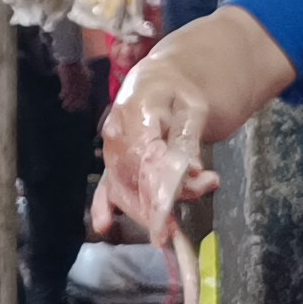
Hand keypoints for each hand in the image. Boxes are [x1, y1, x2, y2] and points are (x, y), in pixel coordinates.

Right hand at [57, 50, 103, 115]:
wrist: (72, 58)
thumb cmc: (77, 62)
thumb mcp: (85, 69)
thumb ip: (88, 73)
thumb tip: (90, 74)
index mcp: (87, 83)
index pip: (85, 96)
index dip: (81, 103)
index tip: (79, 107)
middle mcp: (82, 86)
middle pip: (79, 99)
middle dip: (74, 105)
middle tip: (70, 109)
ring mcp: (75, 85)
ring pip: (72, 98)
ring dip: (68, 103)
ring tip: (64, 106)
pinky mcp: (67, 83)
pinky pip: (65, 92)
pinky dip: (63, 96)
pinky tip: (60, 98)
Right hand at [99, 51, 216, 241]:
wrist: (158, 79)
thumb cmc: (178, 91)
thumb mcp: (193, 107)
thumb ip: (189, 138)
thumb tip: (191, 169)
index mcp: (136, 112)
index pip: (147, 157)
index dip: (159, 188)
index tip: (173, 209)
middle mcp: (117, 134)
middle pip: (136, 177)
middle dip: (163, 200)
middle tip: (198, 196)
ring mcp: (111, 150)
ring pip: (124, 188)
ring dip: (148, 209)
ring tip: (176, 222)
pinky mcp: (112, 161)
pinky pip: (106, 186)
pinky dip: (105, 205)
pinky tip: (104, 223)